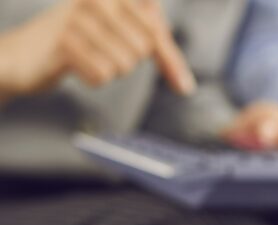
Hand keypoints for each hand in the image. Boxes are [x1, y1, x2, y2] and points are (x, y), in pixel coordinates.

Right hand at [0, 0, 194, 100]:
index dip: (172, 62)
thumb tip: (186, 83)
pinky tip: (76, 65)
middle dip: (128, 61)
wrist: (24, 53)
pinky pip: (102, 75)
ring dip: (109, 69)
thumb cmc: (79, 42)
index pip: (157, 32)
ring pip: (123, 64)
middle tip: (103, 53)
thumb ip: (155, 44)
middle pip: (143, 50)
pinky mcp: (64, 40)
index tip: (184, 87)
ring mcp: (79, 16)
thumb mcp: (120, 33)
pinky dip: (93, 78)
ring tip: (87, 55)